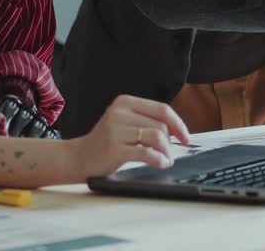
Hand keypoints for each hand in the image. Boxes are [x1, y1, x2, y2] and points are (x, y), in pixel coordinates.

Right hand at [71, 95, 191, 178]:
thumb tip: (177, 130)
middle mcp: (119, 112)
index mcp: (124, 102)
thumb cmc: (105, 142)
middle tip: (170, 154)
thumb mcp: (122, 122)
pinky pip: (147, 153)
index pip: (162, 109)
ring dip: (166, 152)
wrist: (78, 157)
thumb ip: (144, 120)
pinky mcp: (114, 149)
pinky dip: (159, 160)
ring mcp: (116, 130)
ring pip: (156, 137)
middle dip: (171, 143)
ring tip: (166, 159)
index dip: (179, 124)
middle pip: (161, 125)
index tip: (186, 137)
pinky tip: (161, 164)